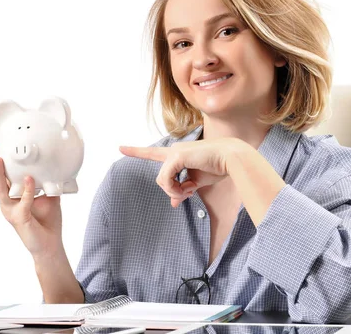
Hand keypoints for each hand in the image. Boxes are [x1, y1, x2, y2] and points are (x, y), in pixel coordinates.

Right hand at [0, 144, 63, 259]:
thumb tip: (53, 167)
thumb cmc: (47, 222)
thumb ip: (46, 183)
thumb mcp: (48, 197)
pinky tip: (29, 178)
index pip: (1, 178)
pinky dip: (26, 189)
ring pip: (1, 190)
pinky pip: (23, 202)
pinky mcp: (20, 219)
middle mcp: (7, 204)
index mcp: (12, 198)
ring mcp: (11, 212)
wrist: (50, 245)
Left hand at [119, 138, 246, 206]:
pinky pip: (166, 179)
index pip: (153, 153)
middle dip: (172, 190)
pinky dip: (175, 188)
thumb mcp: (197, 182)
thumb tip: (173, 203)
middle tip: (189, 192)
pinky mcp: (177, 157)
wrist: (231, 158)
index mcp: (178, 154)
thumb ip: (183, 190)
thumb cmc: (218, 167)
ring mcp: (174, 152)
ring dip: (174, 191)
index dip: (136, 151)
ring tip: (191, 190)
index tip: (120, 147)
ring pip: (162, 181)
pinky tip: (189, 188)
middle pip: (161, 179)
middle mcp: (173, 151)